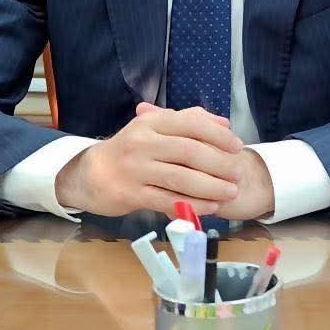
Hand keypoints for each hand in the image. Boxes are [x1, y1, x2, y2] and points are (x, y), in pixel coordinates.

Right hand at [55, 103, 250, 216]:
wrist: (90, 173)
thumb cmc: (131, 149)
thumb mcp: (155, 128)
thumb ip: (188, 121)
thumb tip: (224, 124)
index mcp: (152, 122)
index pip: (191, 124)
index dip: (218, 135)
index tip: (238, 146)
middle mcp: (143, 142)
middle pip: (189, 152)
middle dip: (219, 163)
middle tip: (239, 173)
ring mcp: (136, 169)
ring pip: (180, 178)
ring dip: (210, 186)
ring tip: (231, 191)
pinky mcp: (130, 194)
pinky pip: (167, 200)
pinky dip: (191, 204)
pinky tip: (210, 207)